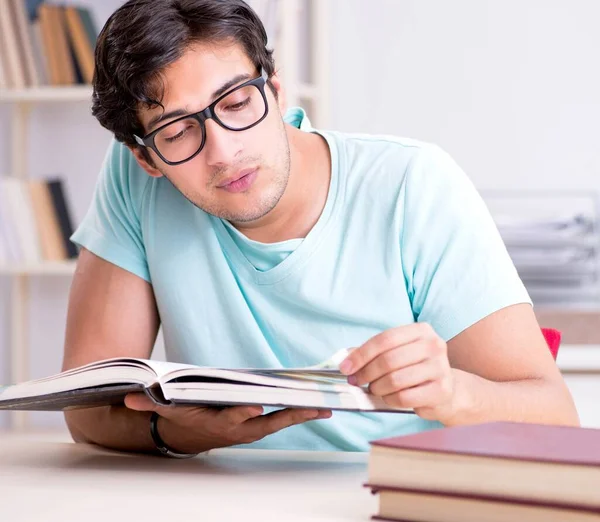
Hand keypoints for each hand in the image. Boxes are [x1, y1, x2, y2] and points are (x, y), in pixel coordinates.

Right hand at [124, 394, 331, 453]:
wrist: (193, 437)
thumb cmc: (184, 418)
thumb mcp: (166, 412)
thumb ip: (149, 404)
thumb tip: (127, 396)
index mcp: (217, 423)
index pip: (231, 419)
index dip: (242, 414)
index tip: (254, 407)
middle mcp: (239, 428)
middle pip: (268, 422)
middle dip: (291, 416)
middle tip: (315, 409)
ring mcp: (253, 428)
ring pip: (281, 421)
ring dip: (303, 415)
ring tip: (327, 406)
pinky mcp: (261, 424)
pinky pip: (283, 418)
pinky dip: (300, 412)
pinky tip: (319, 405)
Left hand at [339, 323, 456, 422]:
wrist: (447, 390)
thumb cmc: (416, 368)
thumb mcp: (398, 353)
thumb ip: (374, 353)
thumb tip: (346, 359)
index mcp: (421, 330)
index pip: (385, 339)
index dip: (361, 354)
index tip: (346, 367)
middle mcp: (434, 345)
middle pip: (389, 359)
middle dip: (367, 372)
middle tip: (357, 381)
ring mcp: (440, 368)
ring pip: (395, 380)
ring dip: (377, 388)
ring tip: (375, 389)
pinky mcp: (441, 390)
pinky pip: (404, 397)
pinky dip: (390, 400)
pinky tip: (389, 398)